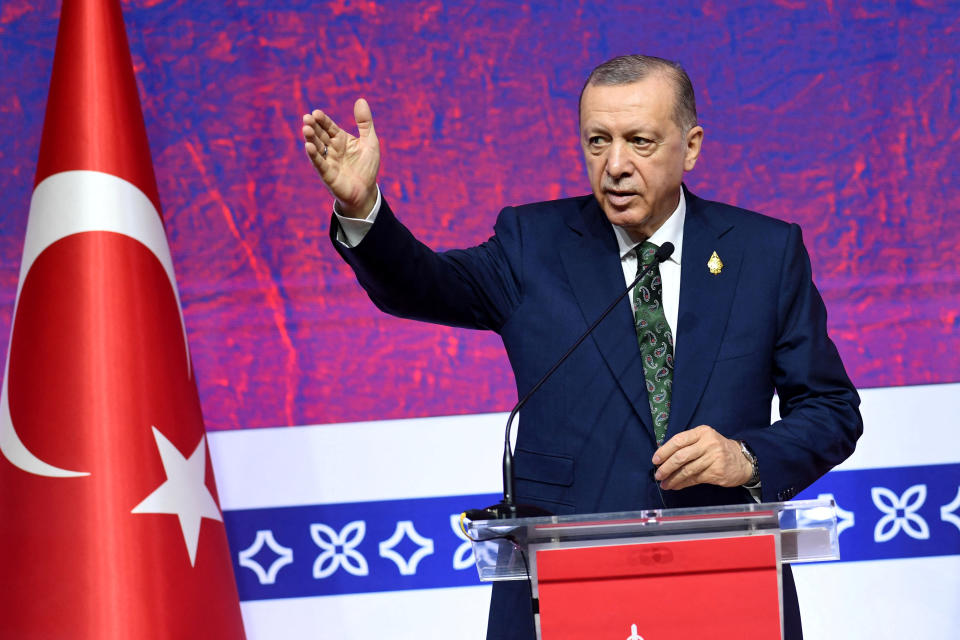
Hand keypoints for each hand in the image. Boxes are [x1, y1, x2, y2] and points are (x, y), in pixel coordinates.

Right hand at [302, 98, 379, 217]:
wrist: (366, 191)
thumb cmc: (367, 167)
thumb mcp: (370, 142)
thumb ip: (365, 123)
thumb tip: (360, 100)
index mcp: (340, 139)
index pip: (329, 126)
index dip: (322, 120)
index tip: (316, 112)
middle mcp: (332, 148)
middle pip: (320, 135)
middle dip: (313, 126)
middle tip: (307, 118)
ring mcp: (328, 161)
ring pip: (317, 147)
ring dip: (311, 138)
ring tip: (306, 129)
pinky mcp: (327, 174)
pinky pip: (319, 163)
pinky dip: (314, 155)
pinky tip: (308, 147)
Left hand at [652, 425, 752, 489]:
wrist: (743, 460)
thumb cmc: (718, 449)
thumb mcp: (704, 439)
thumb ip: (687, 445)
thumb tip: (663, 457)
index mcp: (702, 432)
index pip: (678, 440)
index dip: (664, 451)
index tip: (655, 460)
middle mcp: (708, 443)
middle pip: (681, 456)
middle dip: (666, 467)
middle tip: (658, 475)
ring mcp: (713, 458)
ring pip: (687, 470)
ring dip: (673, 478)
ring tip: (665, 484)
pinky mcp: (716, 472)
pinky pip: (695, 479)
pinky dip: (682, 483)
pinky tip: (676, 486)